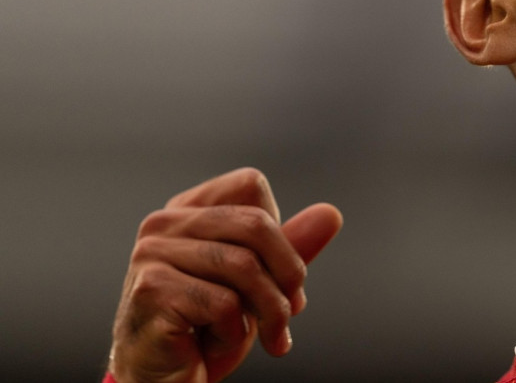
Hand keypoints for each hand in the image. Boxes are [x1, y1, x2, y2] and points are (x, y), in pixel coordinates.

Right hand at [108, 168, 342, 382]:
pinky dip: (235, 332)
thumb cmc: (207, 329)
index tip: (281, 275)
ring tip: (268, 337)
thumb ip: (291, 246)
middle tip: (291, 312)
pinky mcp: (151, 291)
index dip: (279, 230)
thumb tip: (330, 214)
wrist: (164, 382)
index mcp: (188, 210)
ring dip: (269, 312)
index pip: (251, 185)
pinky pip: (223, 304)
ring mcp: (151, 255)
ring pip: (244, 266)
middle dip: (288, 274)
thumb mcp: (260, 283)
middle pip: (256, 223)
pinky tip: (215, 343)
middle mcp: (163, 224)